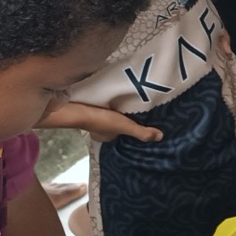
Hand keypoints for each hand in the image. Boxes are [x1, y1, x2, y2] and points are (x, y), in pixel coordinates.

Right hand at [39, 101, 162, 143]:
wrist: (76, 109)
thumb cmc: (101, 120)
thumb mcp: (125, 126)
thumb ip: (141, 132)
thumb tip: (160, 137)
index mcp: (107, 137)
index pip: (121, 135)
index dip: (129, 130)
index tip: (139, 122)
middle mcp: (98, 131)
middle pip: (114, 126)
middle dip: (121, 120)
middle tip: (133, 111)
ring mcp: (91, 121)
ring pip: (107, 117)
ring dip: (114, 112)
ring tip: (125, 104)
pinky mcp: (86, 108)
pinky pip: (99, 107)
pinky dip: (105, 105)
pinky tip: (110, 98)